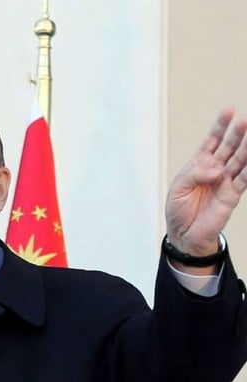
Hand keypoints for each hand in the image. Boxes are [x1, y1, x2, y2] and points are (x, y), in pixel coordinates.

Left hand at [165, 108, 246, 255]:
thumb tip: (216, 170)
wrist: (184, 233)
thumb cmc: (178, 210)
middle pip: (229, 147)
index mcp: (199, 164)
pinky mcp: (232, 195)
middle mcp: (215, 169)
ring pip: (240, 161)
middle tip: (245, 121)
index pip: (212, 140)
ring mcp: (225, 181)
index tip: (229, 111)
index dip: (220, 126)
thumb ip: (194, 175)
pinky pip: (245, 180)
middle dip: (237, 134)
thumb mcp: (178, 189)